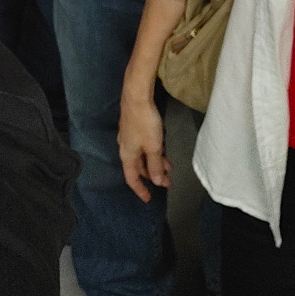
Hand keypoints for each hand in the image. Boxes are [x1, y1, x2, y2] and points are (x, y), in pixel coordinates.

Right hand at [119, 86, 169, 202]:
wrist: (136, 96)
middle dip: (152, 176)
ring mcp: (129, 137)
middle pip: (138, 168)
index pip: (132, 179)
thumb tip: (156, 182)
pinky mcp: (133, 128)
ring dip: (155, 164)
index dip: (140, 190)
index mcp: (127, 155)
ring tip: (169, 168)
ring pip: (142, 157)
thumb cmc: (144, 123)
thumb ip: (155, 165)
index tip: (149, 199)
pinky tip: (163, 152)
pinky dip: (153, 153)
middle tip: (166, 183)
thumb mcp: (153, 147)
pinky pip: (143, 147)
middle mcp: (125, 148)